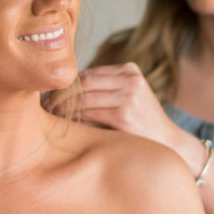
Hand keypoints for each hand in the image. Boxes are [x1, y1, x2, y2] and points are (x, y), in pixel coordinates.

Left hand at [46, 63, 179, 147]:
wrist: (169, 144)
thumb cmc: (143, 123)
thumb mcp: (130, 97)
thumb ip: (104, 89)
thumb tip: (61, 91)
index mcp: (130, 70)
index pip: (89, 73)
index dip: (67, 84)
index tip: (50, 94)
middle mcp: (131, 79)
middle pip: (84, 82)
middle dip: (61, 93)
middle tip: (44, 105)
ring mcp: (129, 95)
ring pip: (83, 97)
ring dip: (63, 106)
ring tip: (50, 114)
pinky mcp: (123, 114)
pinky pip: (88, 112)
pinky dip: (73, 117)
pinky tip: (64, 124)